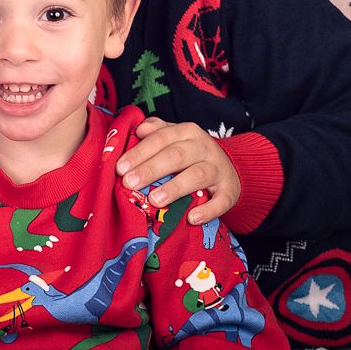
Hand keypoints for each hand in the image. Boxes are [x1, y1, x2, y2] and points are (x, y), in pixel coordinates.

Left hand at [115, 117, 240, 224]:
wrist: (230, 168)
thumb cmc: (192, 153)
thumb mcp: (175, 137)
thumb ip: (156, 131)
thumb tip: (138, 131)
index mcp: (187, 132)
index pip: (160, 139)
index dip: (139, 152)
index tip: (120, 167)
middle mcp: (204, 147)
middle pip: (176, 155)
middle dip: (151, 169)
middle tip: (130, 183)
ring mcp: (218, 169)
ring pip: (197, 175)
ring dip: (175, 188)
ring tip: (154, 200)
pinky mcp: (230, 190)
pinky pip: (221, 200)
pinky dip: (208, 210)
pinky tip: (192, 218)